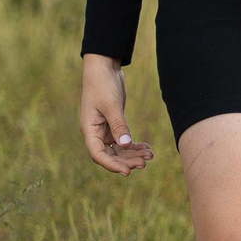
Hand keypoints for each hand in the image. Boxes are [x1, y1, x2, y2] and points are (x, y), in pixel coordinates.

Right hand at [80, 53, 154, 174]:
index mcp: (89, 130)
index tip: (128, 172)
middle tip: (145, 163)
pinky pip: (123, 140)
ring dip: (133, 154)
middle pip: (111, 155)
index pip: (99, 155)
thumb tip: (126, 145)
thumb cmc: (103, 84)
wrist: (104, 68)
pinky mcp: (114, 124)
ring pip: (119, 149)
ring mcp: (104, 129)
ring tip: (150, 155)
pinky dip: (134, 145)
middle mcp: (95, 133)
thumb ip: (119, 125)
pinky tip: (146, 147)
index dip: (112, 165)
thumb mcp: (112, 105)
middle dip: (127, 160)